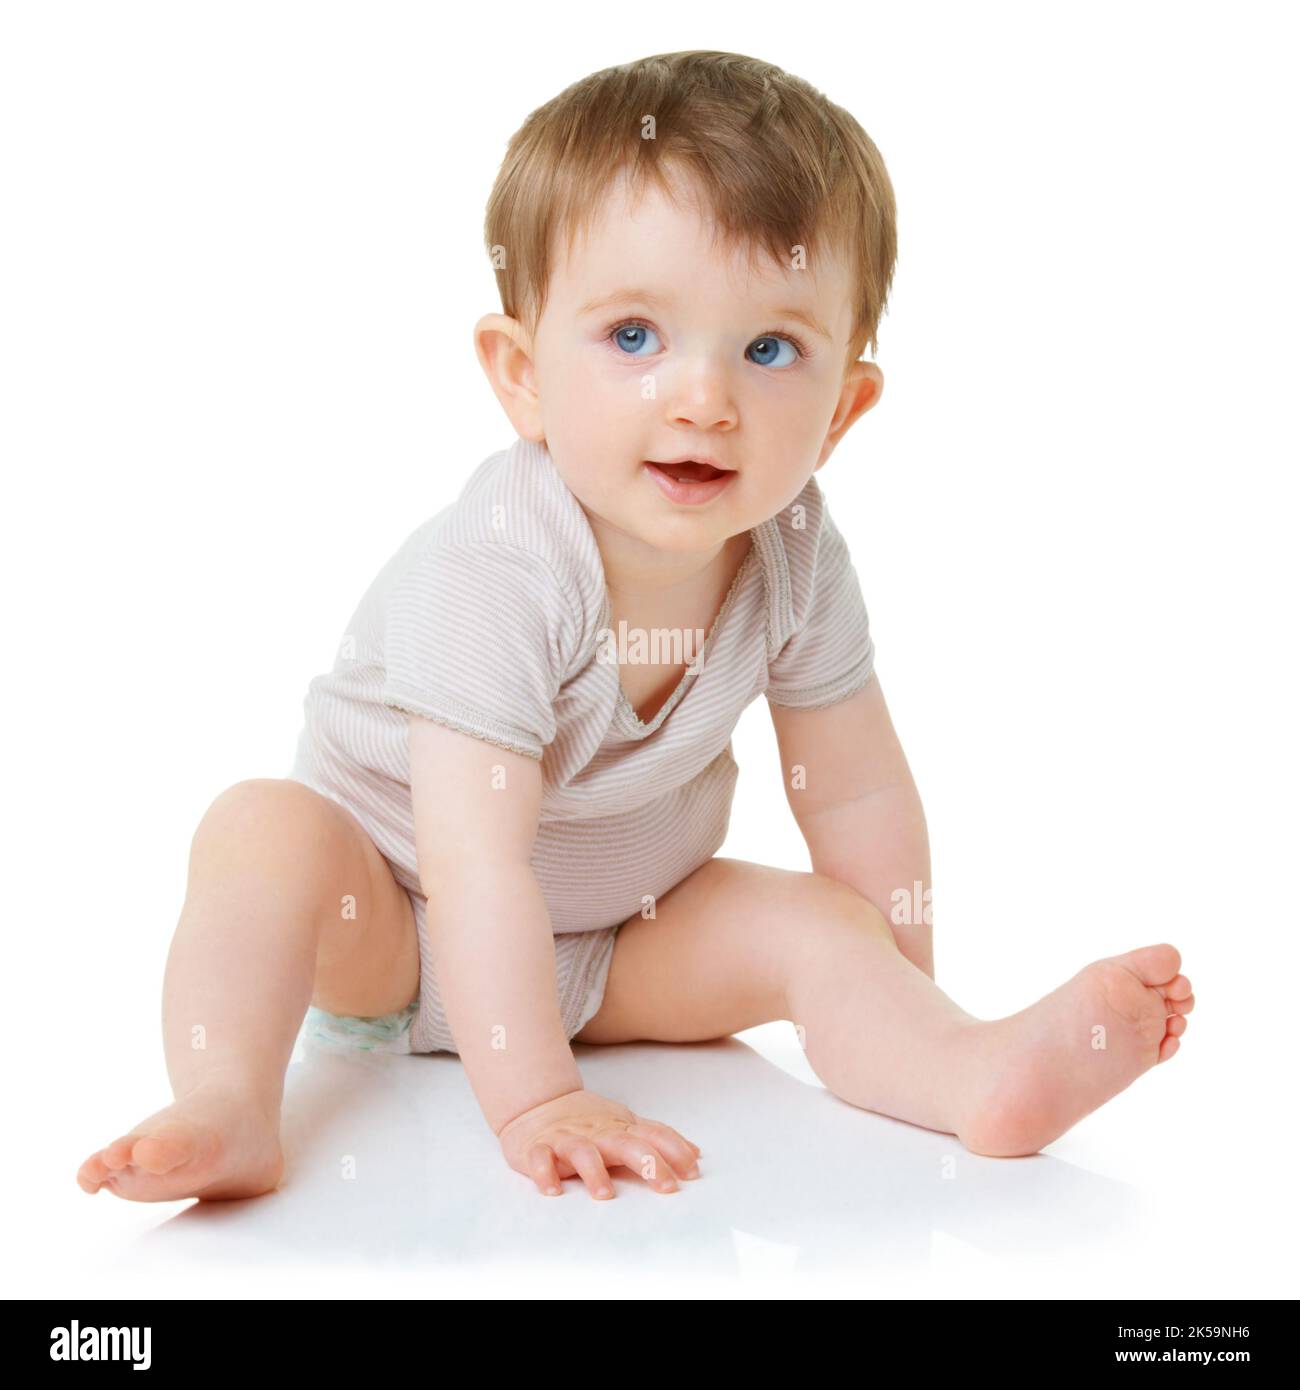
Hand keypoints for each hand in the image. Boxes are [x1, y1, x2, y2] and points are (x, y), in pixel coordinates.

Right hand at [497, 1089, 701, 1199]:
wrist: (538, 1104)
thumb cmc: (588, 1122)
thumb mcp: (625, 1125)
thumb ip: (658, 1138)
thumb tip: (696, 1154)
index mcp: (620, 1128)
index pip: (652, 1135)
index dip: (674, 1150)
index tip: (693, 1172)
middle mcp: (597, 1133)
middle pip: (625, 1143)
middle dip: (648, 1162)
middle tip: (667, 1186)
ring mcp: (567, 1139)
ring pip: (582, 1151)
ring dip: (593, 1171)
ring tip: (604, 1194)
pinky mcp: (538, 1148)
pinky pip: (540, 1159)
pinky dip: (544, 1172)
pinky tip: (552, 1190)